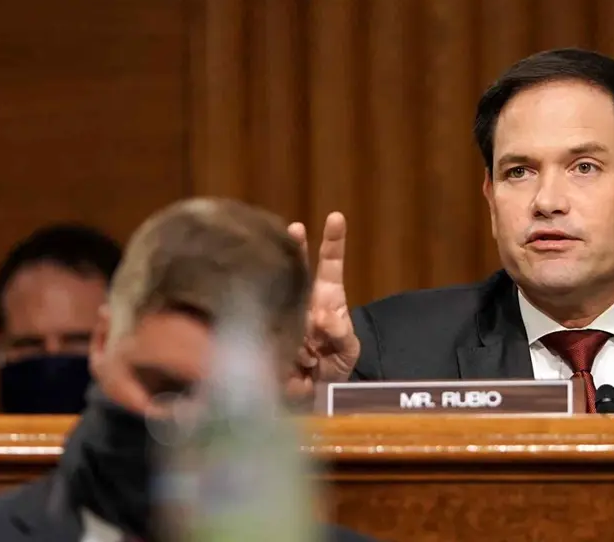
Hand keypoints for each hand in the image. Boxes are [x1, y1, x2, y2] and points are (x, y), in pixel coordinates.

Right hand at [285, 212, 360, 399]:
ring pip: (281, 296)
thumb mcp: (347, 352)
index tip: (336, 218)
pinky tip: (286, 354)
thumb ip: (341, 334)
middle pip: (297, 267)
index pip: (330, 265)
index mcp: (327, 298)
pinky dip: (280, 341)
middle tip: (294, 229)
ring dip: (291, 312)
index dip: (333, 241)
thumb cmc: (333, 366)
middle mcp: (303, 300)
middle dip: (296, 248)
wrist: (310, 396)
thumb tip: (324, 316)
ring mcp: (283, 313)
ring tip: (307, 347)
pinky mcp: (266, 332)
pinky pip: (267, 328)